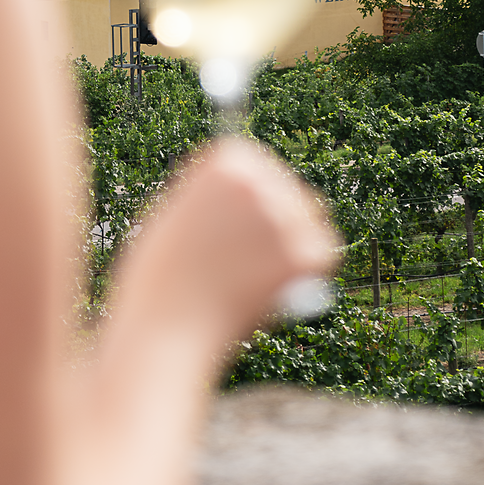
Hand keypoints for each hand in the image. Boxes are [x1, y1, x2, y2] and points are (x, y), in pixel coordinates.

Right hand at [112, 139, 338, 349]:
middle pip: (287, 187)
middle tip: (258, 252)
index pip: (256, 164)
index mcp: (228, 159)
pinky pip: (322, 253)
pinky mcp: (304, 253)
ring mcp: (284, 215)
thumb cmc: (161, 276)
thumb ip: (212, 196)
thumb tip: (244, 196)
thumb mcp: (177, 212)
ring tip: (265, 270)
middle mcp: (260, 179)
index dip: (250, 193)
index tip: (237, 220)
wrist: (167, 325)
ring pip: (311, 217)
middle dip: (279, 214)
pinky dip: (309, 270)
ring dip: (297, 238)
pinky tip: (281, 285)